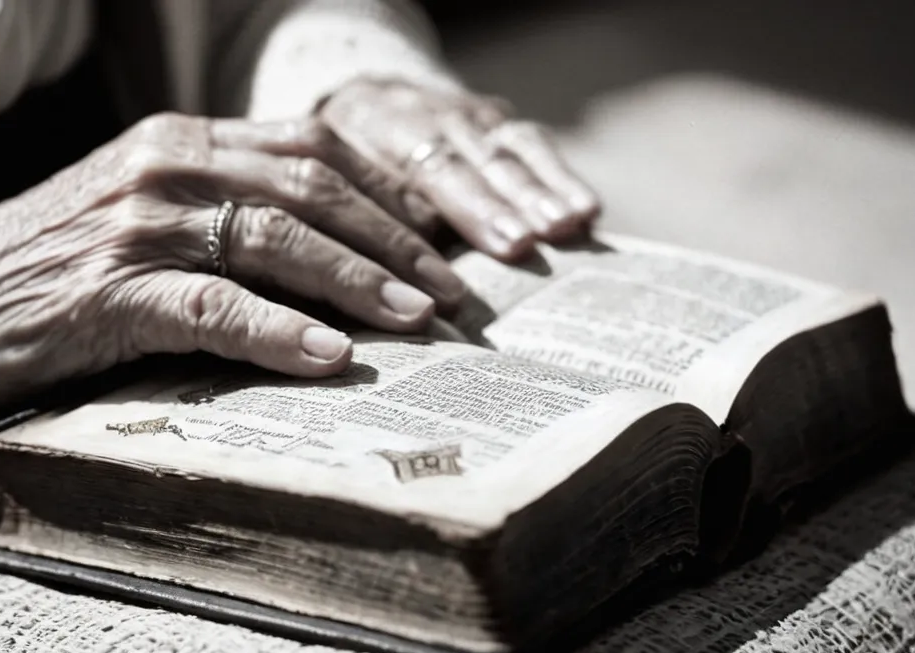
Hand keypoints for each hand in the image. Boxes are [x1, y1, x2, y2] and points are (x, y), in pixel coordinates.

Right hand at [0, 113, 466, 409]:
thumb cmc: (46, 268)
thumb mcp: (138, 214)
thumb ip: (218, 210)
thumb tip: (320, 252)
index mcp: (180, 141)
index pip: (314, 147)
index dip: (391, 191)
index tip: (446, 237)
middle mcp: (165, 165)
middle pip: (313, 187)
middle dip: (398, 241)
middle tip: (459, 292)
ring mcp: (136, 224)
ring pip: (276, 238)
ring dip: (360, 281)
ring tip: (421, 321)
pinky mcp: (108, 291)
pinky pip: (213, 306)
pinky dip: (278, 331)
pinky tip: (330, 357)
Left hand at [318, 77, 600, 260]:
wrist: (356, 102)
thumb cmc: (335, 169)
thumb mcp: (326, 184)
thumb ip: (355, 223)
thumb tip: (391, 287)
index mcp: (378, 128)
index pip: (434, 170)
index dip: (474, 208)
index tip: (509, 245)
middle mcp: (429, 114)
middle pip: (478, 160)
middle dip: (511, 202)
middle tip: (539, 239)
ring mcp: (466, 114)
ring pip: (510, 148)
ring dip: (545, 188)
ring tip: (575, 223)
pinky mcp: (494, 119)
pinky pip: (530, 144)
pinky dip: (560, 176)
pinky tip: (588, 210)